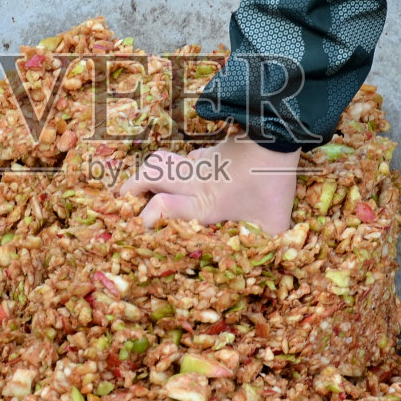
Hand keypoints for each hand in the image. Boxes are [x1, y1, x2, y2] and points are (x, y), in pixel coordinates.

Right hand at [118, 133, 299, 233]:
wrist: (278, 136)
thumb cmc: (274, 184)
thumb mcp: (274, 224)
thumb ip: (267, 244)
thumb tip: (274, 264)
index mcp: (204, 204)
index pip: (160, 208)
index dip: (146, 218)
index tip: (141, 229)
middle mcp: (194, 183)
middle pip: (149, 175)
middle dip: (130, 187)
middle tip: (122, 201)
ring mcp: (199, 163)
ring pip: (160, 160)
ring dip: (147, 173)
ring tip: (142, 188)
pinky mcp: (208, 151)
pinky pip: (185, 158)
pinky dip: (178, 168)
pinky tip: (186, 178)